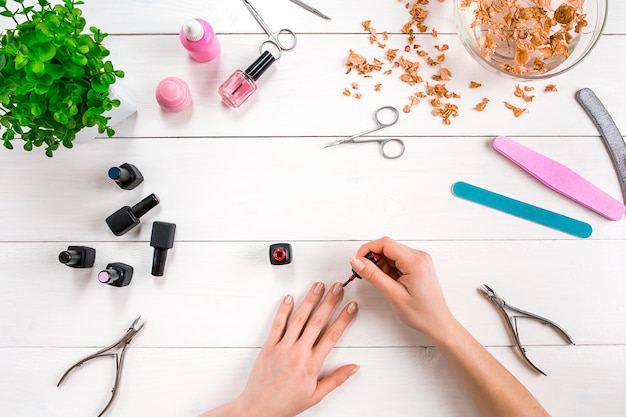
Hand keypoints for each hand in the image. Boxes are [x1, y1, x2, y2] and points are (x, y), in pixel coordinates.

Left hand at [228, 282, 358, 416]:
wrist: (259, 408)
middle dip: (329, 302)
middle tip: (337, 287)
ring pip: (299, 318)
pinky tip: (290, 297)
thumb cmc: (286, 403)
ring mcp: (282, 348)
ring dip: (310, 300)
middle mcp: (298, 353)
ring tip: (318, 286)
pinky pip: (277, 324)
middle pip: (317, 321)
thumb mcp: (316, 395)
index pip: (333, 335)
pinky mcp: (268, 346)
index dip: (344, 318)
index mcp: (312, 365)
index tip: (352, 306)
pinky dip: (283, 310)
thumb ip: (336, 379)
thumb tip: (354, 367)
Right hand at [350, 237, 453, 341]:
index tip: (357, 262)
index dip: (367, 249)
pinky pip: (398, 259)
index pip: (385, 243)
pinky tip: (391, 281)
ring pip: (392, 252)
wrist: (438, 323)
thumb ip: (374, 276)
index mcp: (415, 262)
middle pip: (388, 246)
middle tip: (368, 275)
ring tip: (385, 282)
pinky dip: (389, 267)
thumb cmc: (421, 313)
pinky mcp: (419, 264)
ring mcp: (420, 260)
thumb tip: (357, 261)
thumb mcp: (393, 295)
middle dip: (374, 259)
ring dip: (382, 264)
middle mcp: (420, 256)